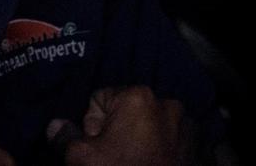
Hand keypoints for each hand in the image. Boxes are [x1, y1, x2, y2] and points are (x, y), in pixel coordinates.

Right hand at [46, 86, 197, 165]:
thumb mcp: (82, 158)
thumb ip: (65, 136)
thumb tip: (55, 125)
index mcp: (138, 97)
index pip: (99, 100)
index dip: (93, 125)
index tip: (100, 148)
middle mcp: (167, 104)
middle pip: (127, 111)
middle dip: (118, 132)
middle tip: (116, 158)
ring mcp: (188, 127)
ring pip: (150, 126)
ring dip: (141, 141)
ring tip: (137, 164)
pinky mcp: (200, 147)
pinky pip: (171, 140)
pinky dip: (163, 150)